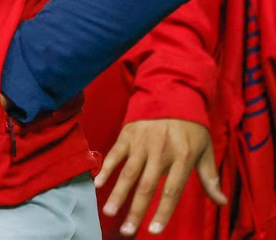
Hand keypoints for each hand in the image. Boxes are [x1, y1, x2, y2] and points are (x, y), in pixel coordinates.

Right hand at [96, 118, 227, 235]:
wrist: (171, 93)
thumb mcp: (205, 149)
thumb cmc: (190, 127)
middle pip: (146, 186)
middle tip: (127, 231)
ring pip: (127, 173)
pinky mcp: (127, 135)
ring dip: (117, 194)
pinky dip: (106, 168)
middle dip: (135, 210)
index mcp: (182, 157)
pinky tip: (98, 183)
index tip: (154, 231)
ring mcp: (141, 143)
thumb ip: (209, 177)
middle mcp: (160, 152)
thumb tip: (221, 202)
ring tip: (109, 212)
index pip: (171, 191)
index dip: (162, 212)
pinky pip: (115, 154)